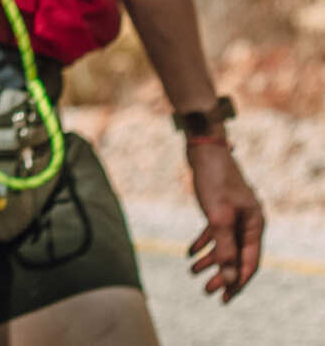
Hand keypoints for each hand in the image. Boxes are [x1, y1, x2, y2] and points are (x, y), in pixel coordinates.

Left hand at [187, 141, 262, 301]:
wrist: (203, 146)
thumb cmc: (213, 179)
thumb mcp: (218, 216)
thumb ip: (225, 247)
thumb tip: (230, 278)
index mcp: (255, 224)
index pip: (249, 261)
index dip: (237, 281)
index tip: (224, 297)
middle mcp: (248, 220)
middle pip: (237, 255)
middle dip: (222, 274)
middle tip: (207, 290)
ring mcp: (234, 213)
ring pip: (224, 243)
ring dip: (211, 259)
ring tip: (193, 272)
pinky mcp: (220, 205)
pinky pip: (214, 231)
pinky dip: (203, 242)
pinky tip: (189, 252)